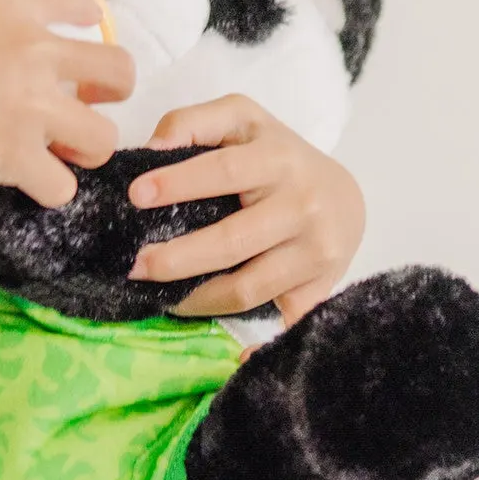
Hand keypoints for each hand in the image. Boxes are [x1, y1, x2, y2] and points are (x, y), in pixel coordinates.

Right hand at [0, 0, 136, 207]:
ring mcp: (32, 107)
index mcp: (8, 11)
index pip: (78, 5)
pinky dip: (51, 191)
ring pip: (104, 136)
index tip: (87, 36)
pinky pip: (63, 186)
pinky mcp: (19, 157)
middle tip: (87, 108)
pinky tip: (32, 187)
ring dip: (89, 150)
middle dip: (112, 94)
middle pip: (118, 70)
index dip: (91, 23)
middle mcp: (33, 53)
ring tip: (64, 157)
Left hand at [124, 95, 364, 323]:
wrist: (344, 197)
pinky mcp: (320, 288)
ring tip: (161, 298)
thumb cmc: (276, 158)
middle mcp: (304, 205)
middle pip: (232, 241)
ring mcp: (316, 251)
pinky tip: (232, 358)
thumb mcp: (241, 121)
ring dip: (197, 300)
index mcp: (279, 158)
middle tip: (134, 266)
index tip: (135, 195)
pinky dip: (259, 345)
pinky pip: (284, 322)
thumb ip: (193, 122)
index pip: (224, 170)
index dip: (178, 182)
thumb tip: (150, 149)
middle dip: (177, 259)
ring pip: (248, 288)